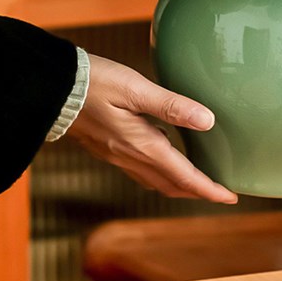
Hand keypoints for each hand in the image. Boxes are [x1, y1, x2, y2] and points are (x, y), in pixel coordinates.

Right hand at [66, 54, 236, 203]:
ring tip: (198, 178)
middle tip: (220, 191)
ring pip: (155, 179)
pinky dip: (160, 170)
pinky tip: (165, 154)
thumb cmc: (93, 83)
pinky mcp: (108, 147)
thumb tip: (207, 120)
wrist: (51, 90)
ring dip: (179, 183)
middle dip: (197, 191)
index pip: (183, 176)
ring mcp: (117, 154)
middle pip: (171, 184)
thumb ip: (171, 106)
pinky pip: (140, 169)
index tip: (231, 197)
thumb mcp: (136, 88)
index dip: (209, 189)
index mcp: (141, 145)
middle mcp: (129, 156)